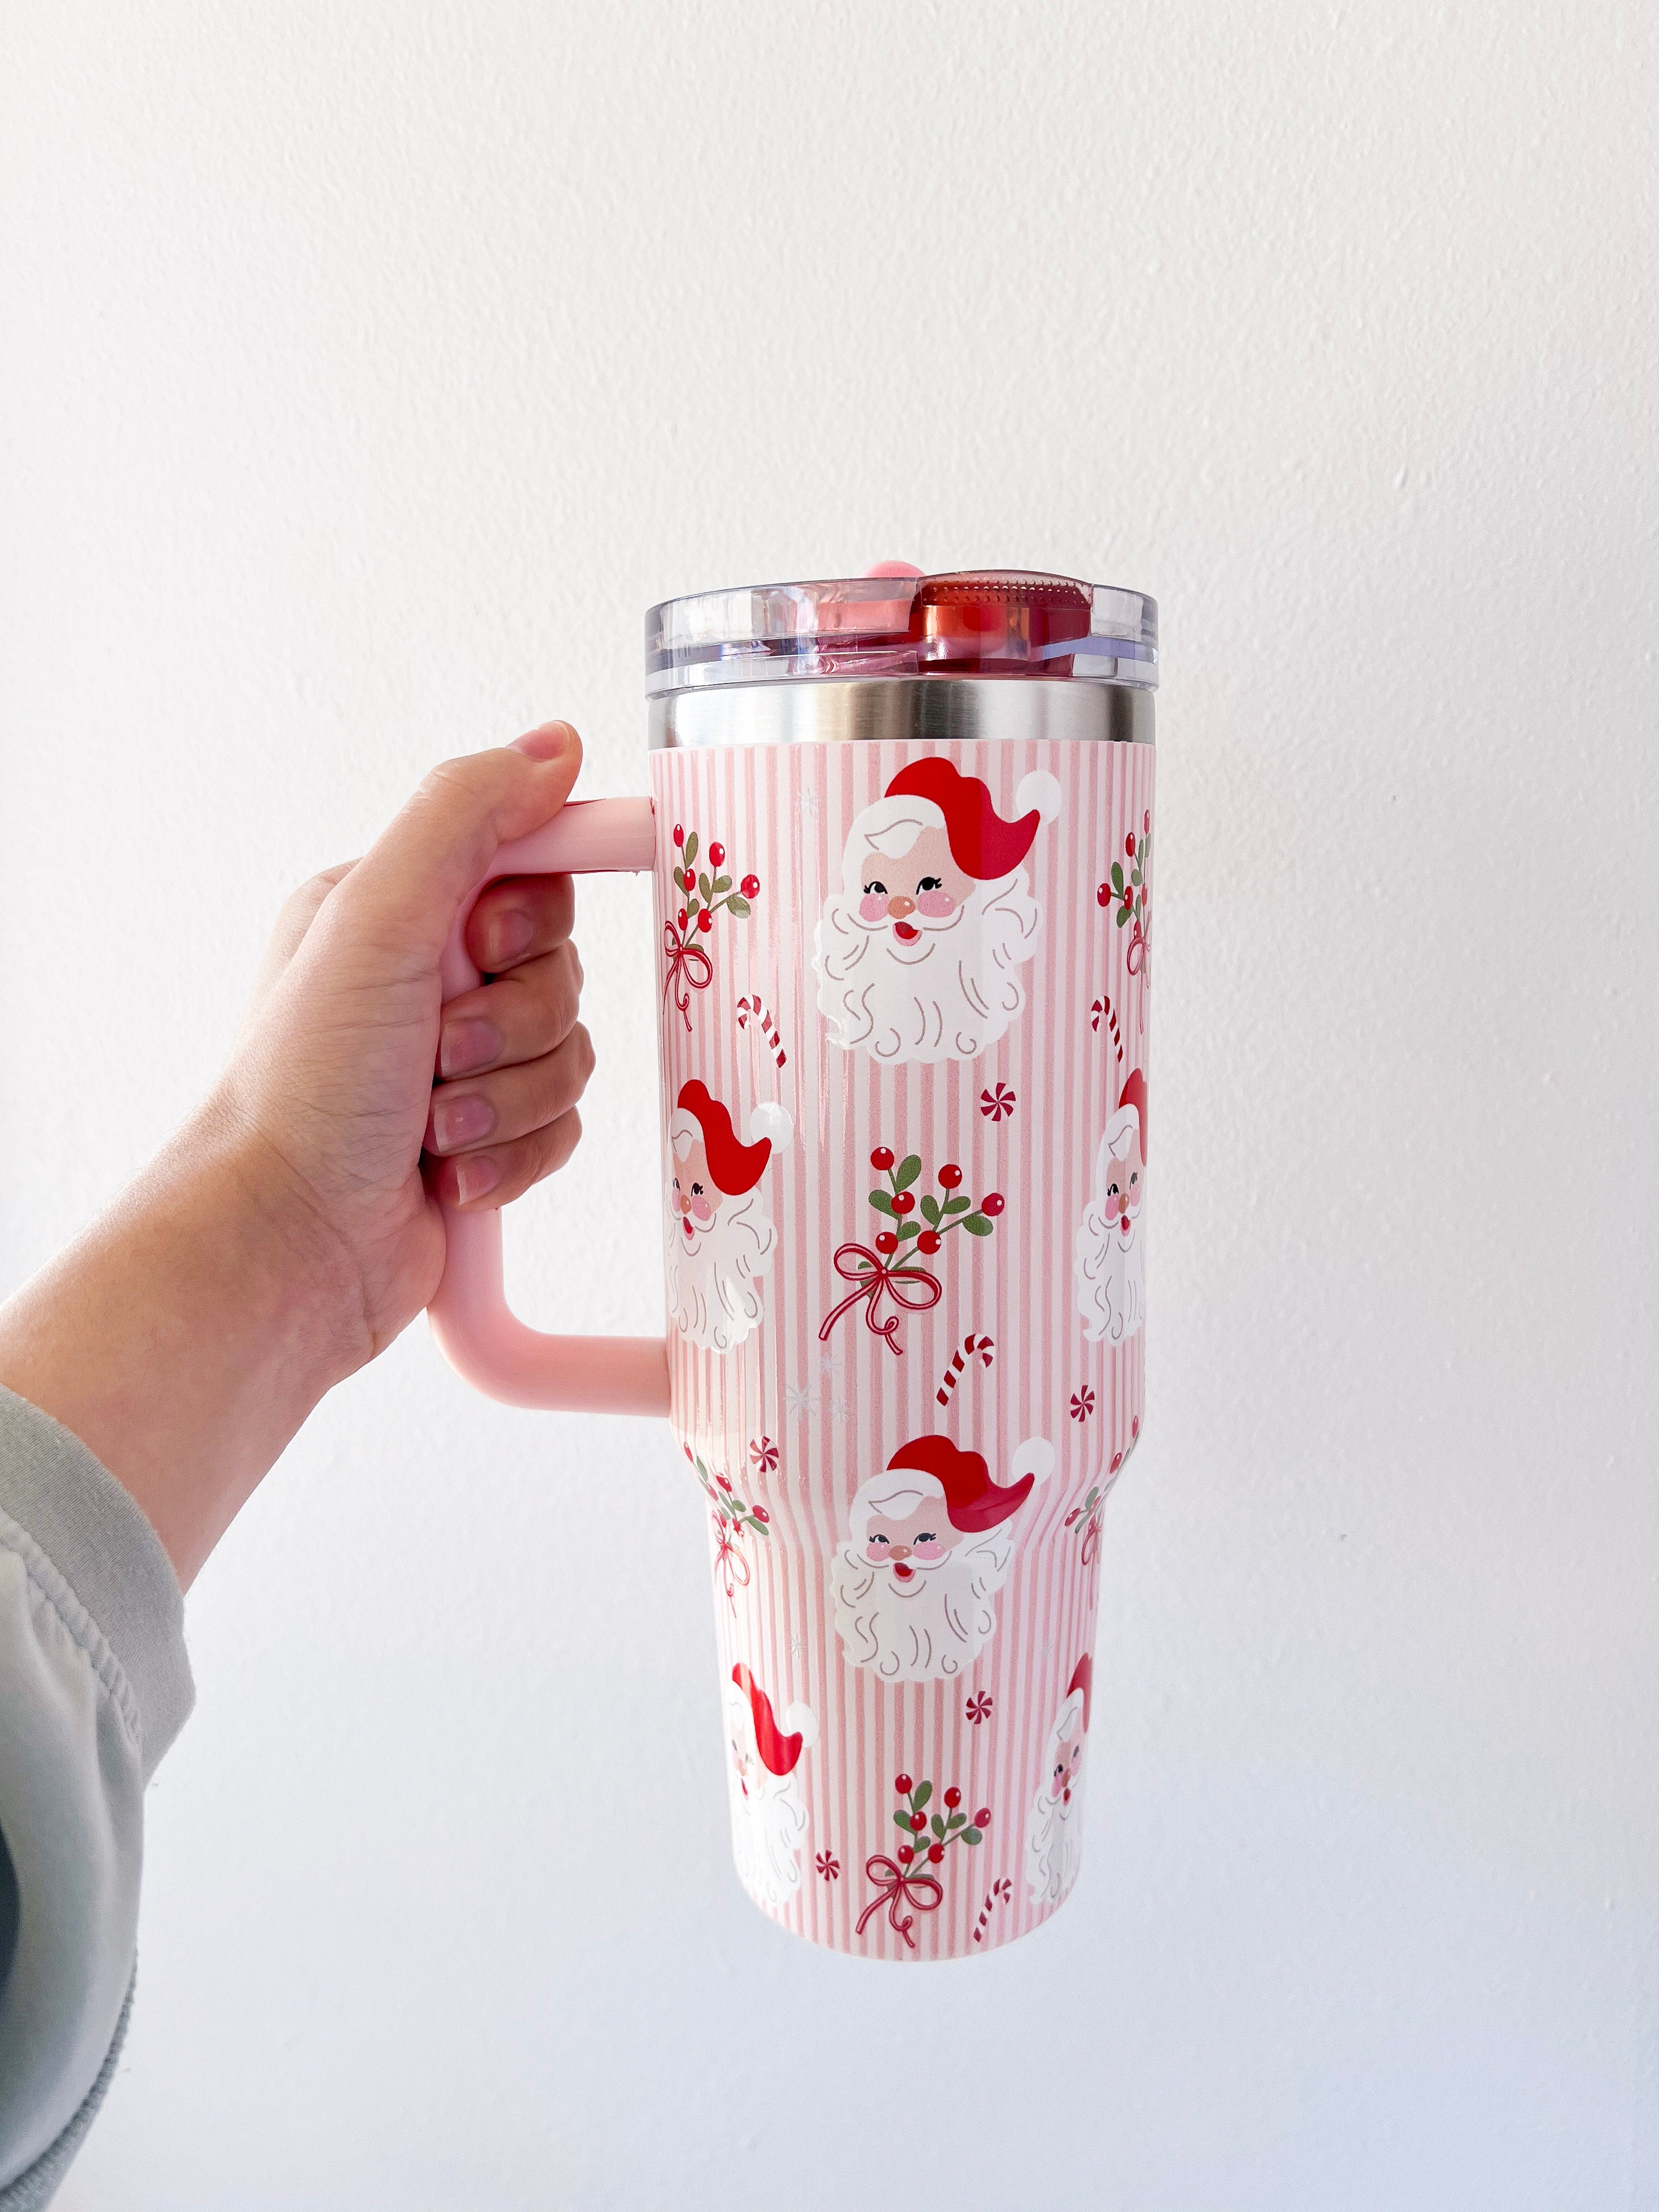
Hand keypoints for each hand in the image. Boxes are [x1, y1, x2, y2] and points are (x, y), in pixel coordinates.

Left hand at [226, 721, 593, 1360]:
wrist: (288, 1247)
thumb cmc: (304, 1091)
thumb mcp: (377, 919)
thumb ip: (466, 816)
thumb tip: (555, 744)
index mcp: (392, 910)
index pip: (530, 869)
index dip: (531, 919)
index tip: (490, 949)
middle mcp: (424, 981)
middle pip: (563, 968)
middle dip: (512, 1025)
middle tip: (437, 1053)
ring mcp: (457, 1067)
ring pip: (570, 1054)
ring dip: (509, 1100)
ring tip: (434, 1128)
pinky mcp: (488, 1141)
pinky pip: (564, 1128)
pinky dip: (516, 1156)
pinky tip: (452, 1177)